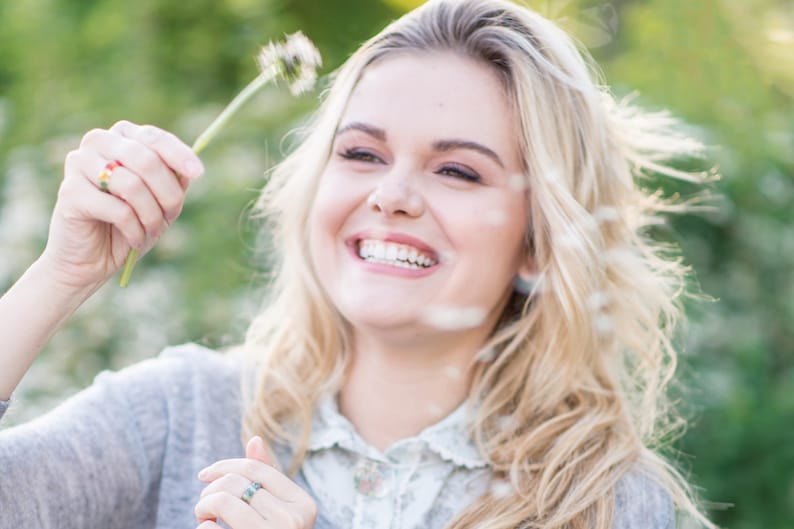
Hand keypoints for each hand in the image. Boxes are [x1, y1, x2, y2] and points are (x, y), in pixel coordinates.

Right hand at [40, 120, 202, 289]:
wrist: (91, 257)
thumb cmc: (131, 224)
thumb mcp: (161, 201)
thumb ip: (174, 180)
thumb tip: (189, 170)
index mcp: (122, 136)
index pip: (155, 137)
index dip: (179, 155)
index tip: (198, 173)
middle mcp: (97, 142)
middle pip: (146, 160)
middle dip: (167, 194)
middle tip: (171, 216)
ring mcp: (79, 163)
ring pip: (132, 185)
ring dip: (151, 215)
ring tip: (152, 231)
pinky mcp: (71, 192)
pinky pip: (118, 210)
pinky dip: (135, 230)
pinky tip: (135, 240)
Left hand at [195, 436, 317, 528]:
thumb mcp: (277, 512)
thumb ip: (266, 479)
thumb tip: (254, 439)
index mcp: (303, 505)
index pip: (254, 468)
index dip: (223, 466)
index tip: (204, 475)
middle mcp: (293, 522)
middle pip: (235, 483)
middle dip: (210, 490)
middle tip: (204, 507)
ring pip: (221, 501)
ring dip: (203, 507)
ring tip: (204, 518)